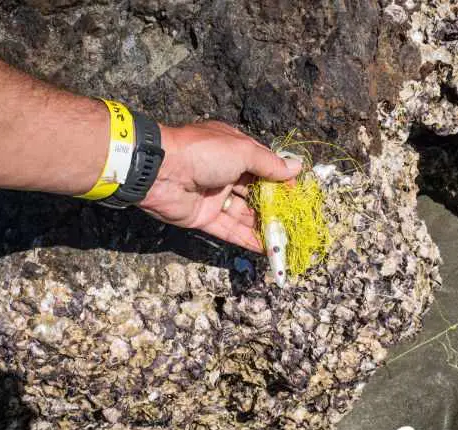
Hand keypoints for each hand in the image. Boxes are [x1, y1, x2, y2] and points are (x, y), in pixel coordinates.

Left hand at [139, 121, 301, 251]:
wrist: (160, 171)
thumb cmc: (204, 153)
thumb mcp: (242, 152)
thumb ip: (270, 164)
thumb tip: (296, 168)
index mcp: (234, 151)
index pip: (263, 167)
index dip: (280, 181)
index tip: (297, 195)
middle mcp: (226, 173)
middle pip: (256, 193)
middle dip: (274, 206)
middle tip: (294, 221)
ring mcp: (215, 196)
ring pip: (244, 214)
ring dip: (264, 226)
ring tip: (285, 238)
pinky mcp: (204, 218)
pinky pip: (229, 230)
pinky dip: (247, 239)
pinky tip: (267, 250)